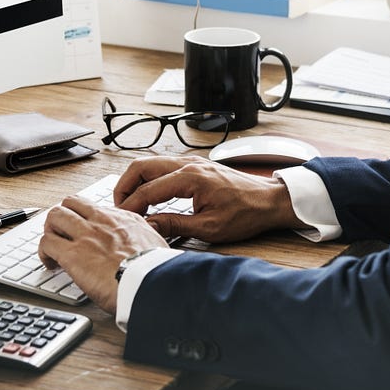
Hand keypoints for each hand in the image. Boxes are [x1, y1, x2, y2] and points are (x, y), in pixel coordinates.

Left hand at [38, 195, 168, 313]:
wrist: (151, 283)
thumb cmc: (155, 271)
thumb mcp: (156, 243)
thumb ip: (145, 238)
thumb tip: (145, 242)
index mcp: (123, 219)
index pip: (94, 207)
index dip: (84, 218)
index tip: (83, 230)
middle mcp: (102, 221)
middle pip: (71, 203)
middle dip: (62, 217)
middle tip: (61, 234)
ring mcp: (86, 235)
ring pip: (55, 216)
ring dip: (50, 231)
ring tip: (52, 247)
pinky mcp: (72, 254)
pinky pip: (46, 242)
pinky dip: (43, 252)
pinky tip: (50, 264)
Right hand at [114, 155, 303, 242]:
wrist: (270, 201)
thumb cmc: (246, 214)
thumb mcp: (209, 228)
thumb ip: (175, 225)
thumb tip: (148, 226)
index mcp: (190, 178)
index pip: (148, 190)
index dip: (130, 206)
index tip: (121, 220)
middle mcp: (188, 164)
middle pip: (141, 167)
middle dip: (124, 186)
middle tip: (119, 208)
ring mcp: (191, 162)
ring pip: (150, 163)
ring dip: (136, 181)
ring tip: (131, 204)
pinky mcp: (195, 165)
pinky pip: (163, 167)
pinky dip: (149, 179)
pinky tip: (149, 196)